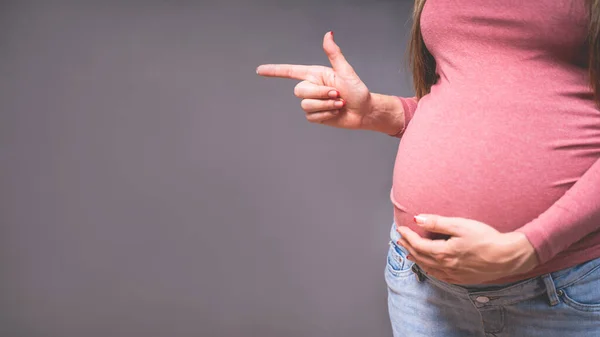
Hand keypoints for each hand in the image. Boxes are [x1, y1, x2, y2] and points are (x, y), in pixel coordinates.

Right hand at [256, 31, 371, 128]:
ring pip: (306, 105)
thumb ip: (334, 54)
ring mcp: (313, 102)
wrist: (364, 112)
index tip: (259, 70)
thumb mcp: (346, 71)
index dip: (274, 71)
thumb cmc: (358, 91)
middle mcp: (312, 87)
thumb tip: (328, 34)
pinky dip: (326, 114)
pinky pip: (312, 116)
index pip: (290, 71)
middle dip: (321, 94)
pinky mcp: (315, 115)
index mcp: (316, 74)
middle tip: (338, 94)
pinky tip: (336, 113)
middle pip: (300, 91)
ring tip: (340, 104)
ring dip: (326, 105)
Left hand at [396, 214, 539, 284]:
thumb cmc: (486, 238)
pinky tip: (428, 267)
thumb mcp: (460, 225)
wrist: (507, 256)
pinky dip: (428, 269)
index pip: (418, 244)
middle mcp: (445, 266)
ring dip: (416, 259)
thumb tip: (418, 219)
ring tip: (408, 253)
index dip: (407, 236)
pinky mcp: (461, 279)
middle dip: (408, 247)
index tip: (401, 229)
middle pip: (420, 256)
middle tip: (400, 240)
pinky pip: (438, 276)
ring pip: (427, 268)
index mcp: (443, 252)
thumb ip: (437, 222)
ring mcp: (453, 274)